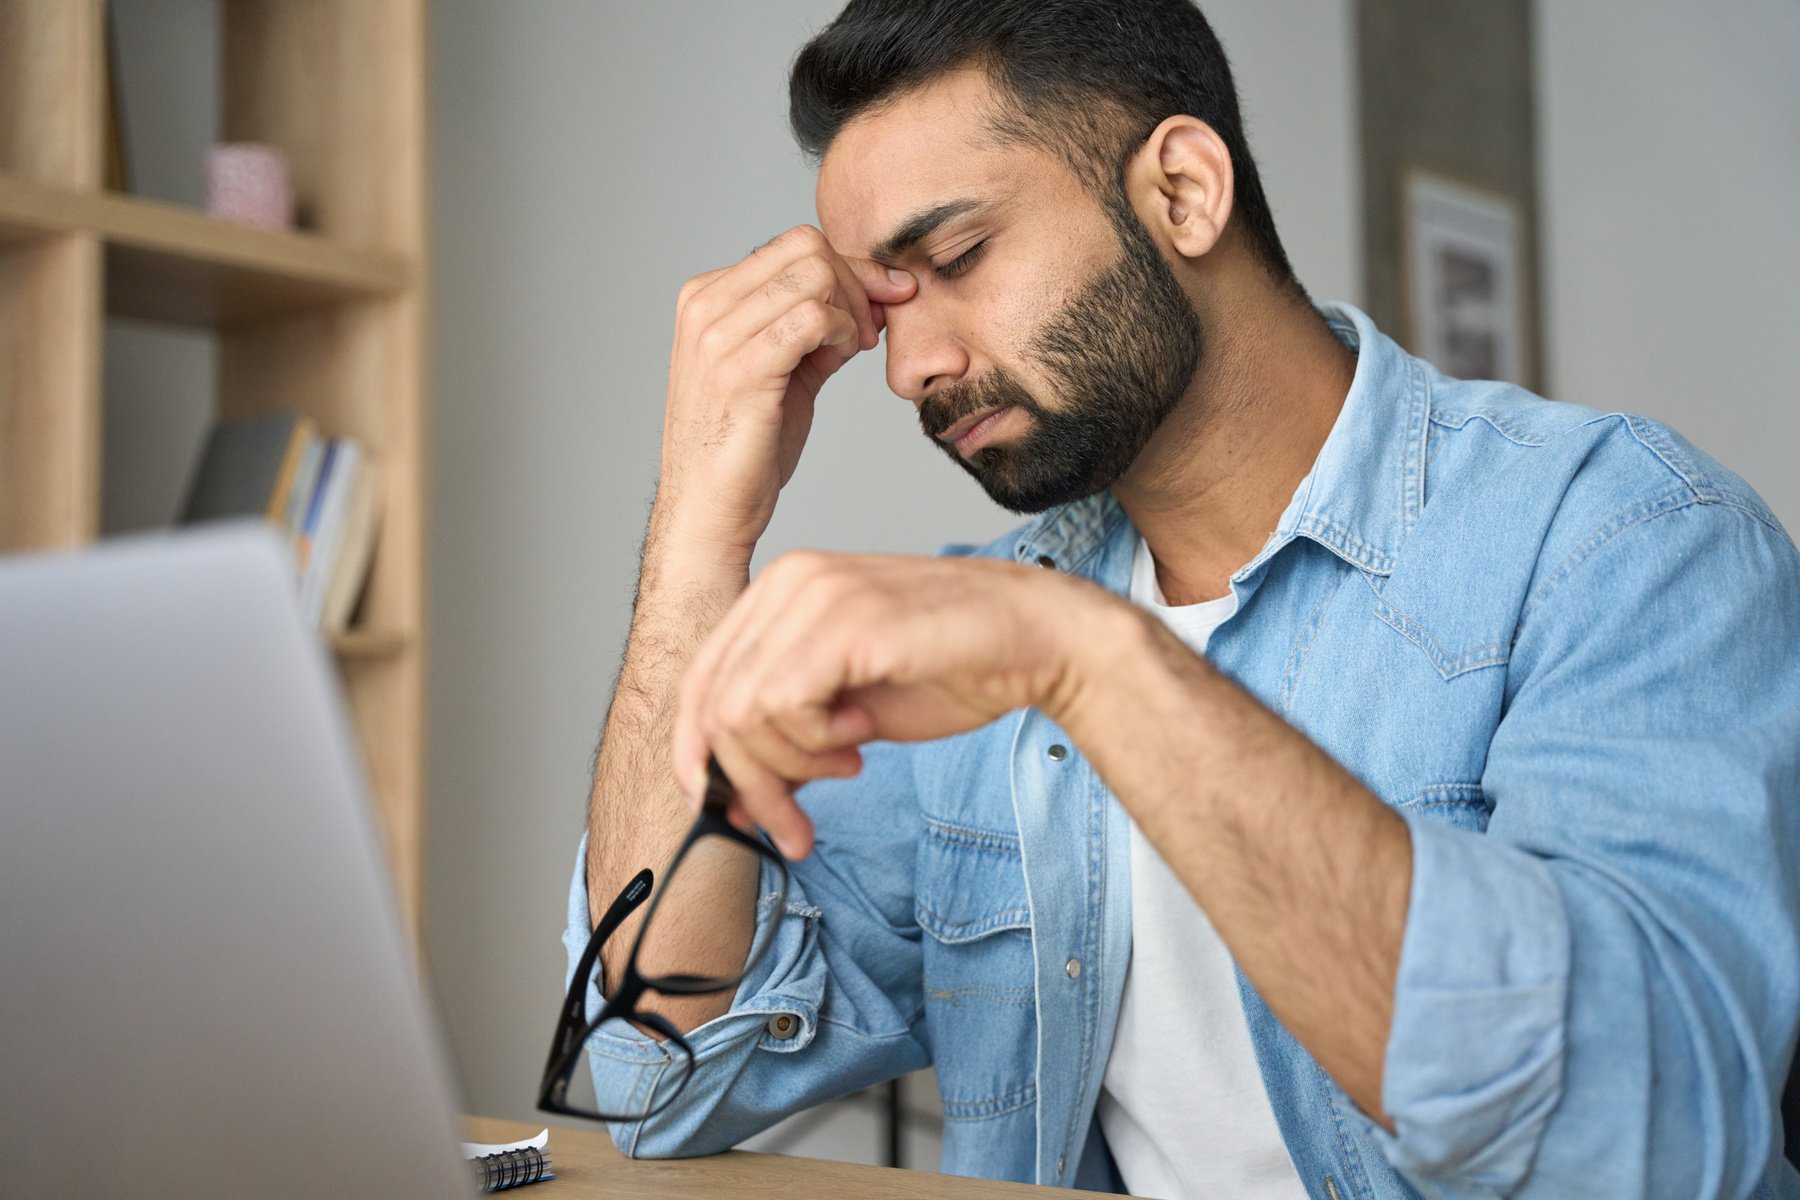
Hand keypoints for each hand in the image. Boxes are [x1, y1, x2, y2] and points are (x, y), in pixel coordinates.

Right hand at [655, 226, 916, 559]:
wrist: (709, 511)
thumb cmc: (743, 451)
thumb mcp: (779, 374)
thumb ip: (811, 332)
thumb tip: (865, 301)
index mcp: (705, 298)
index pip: (791, 245)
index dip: (849, 267)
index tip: (884, 299)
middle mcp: (704, 306)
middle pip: (806, 247)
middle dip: (856, 282)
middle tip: (870, 331)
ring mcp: (717, 335)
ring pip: (814, 274)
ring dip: (852, 309)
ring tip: (853, 349)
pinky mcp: (741, 368)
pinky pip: (813, 316)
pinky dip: (843, 331)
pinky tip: (844, 358)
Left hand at [671, 552, 1128, 856]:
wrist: (1037, 641)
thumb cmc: (952, 670)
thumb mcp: (848, 713)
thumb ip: (788, 739)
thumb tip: (733, 800)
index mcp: (782, 591)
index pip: (701, 680)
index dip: (702, 757)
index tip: (733, 814)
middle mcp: (789, 581)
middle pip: (712, 704)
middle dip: (748, 784)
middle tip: (795, 826)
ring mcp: (815, 596)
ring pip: (739, 711)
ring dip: (791, 766)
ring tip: (848, 763)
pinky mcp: (845, 621)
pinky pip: (780, 704)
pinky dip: (814, 742)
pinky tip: (862, 737)